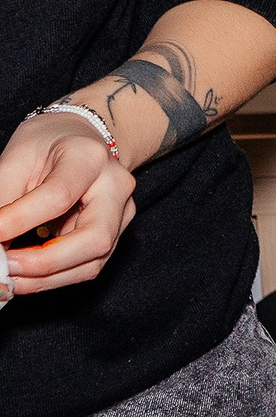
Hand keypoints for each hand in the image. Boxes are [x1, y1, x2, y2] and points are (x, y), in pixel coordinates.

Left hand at [0, 114, 137, 294]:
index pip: (59, 196)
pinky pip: (87, 266)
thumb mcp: (16, 159)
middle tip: (5, 268)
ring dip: (45, 278)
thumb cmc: (44, 145)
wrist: (79, 139)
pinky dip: (52, 277)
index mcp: (90, 158)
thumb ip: (3, 200)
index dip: (20, 221)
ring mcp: (122, 214)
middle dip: (45, 263)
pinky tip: (25, 275)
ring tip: (9, 277)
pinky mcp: (115, 235)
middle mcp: (116, 188)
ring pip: (93, 262)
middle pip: (95, 239)